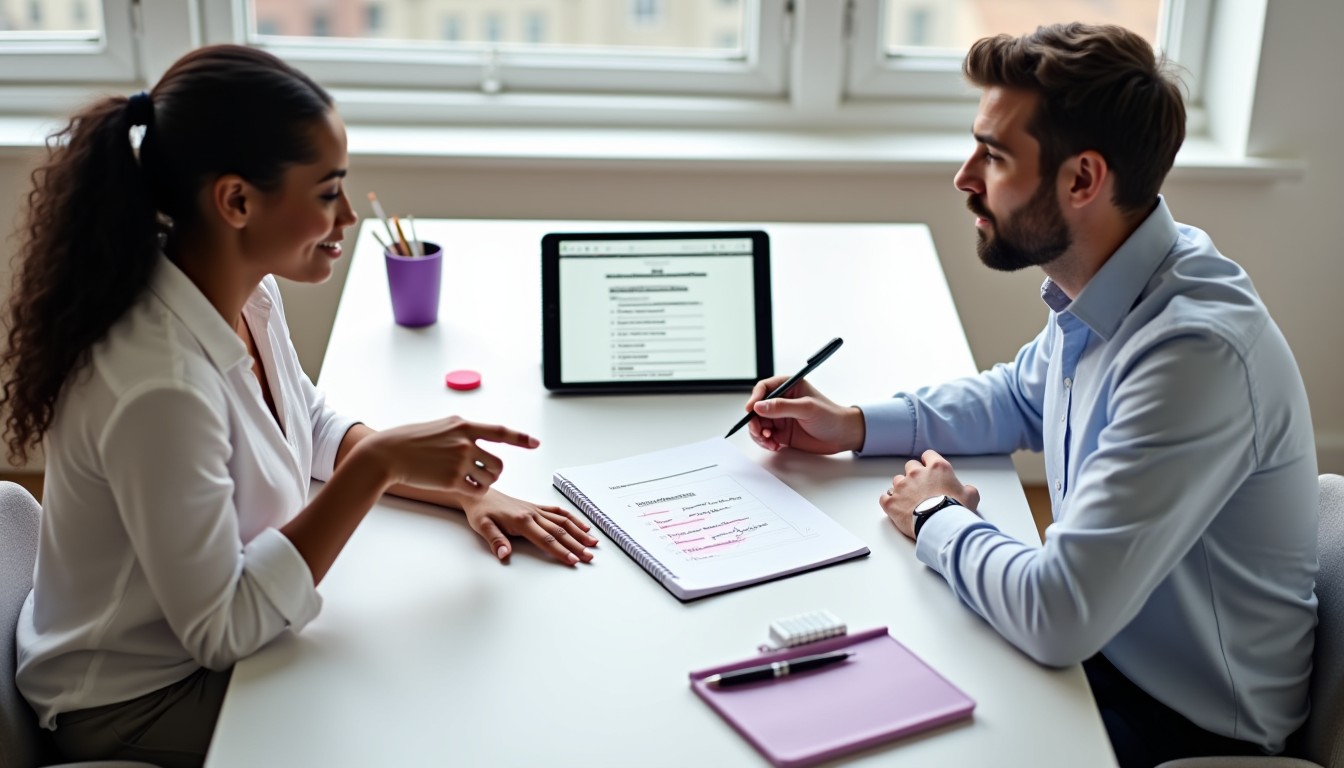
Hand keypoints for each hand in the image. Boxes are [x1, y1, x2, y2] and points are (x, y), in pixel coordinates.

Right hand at [358, 416, 537, 498]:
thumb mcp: (441, 426)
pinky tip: (460, 487)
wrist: (388, 453)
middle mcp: (465, 442)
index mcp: (464, 425)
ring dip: (484, 483)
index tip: (535, 443)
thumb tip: (477, 437)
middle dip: (494, 472)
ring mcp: (459, 461)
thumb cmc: (410, 439)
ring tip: (468, 480)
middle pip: (499, 463)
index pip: (500, 431)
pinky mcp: (452, 480)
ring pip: (490, 478)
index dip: (520, 438)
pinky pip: (476, 491)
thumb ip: (462, 431)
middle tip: (482, 474)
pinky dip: (473, 492)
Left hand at [462, 489, 598, 565]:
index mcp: (521, 521)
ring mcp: (536, 510)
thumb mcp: (482, 526)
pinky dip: (573, 519)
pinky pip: (558, 512)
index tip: (573, 560)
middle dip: (576, 545)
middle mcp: (533, 514)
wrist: (480, 494)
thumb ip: (495, 540)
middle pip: (559, 532)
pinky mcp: (537, 507)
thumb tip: (504, 554)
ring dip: (579, 532)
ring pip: (563, 521)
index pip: (545, 540)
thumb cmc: (481, 511)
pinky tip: (583, 526)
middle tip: (589, 556)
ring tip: (593, 543)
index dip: (560, 551)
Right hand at [744, 375, 864, 453]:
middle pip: (757, 408)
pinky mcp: (782, 433)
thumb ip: (782, 407)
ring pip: (759, 424)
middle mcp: (782, 401)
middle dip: (754, 420)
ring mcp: (781, 418)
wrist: (842, 436)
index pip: (764, 388)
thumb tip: (759, 406)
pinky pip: (765, 436)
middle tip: (759, 431)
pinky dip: (765, 442)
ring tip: (768, 441)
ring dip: (759, 433)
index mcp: (788, 387)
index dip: (754, 398)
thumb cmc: (831, 416)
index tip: (750, 409)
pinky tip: (773, 445)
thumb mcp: (807, 408)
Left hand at [879, 450, 979, 539]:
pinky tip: (896, 509)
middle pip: (910, 466)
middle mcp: (917, 473)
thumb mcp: (971, 497)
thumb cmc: (955, 511)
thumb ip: (968, 490)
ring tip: (909, 501)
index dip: (928, 462)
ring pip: (897, 480)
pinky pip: (885, 497)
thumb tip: (968, 491)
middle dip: (914, 475)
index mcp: (937, 468)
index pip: (928, 455)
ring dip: (902, 488)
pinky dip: (889, 502)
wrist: (940, 526)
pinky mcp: (891, 501)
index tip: (929, 469)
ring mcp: (902, 486)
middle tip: (920, 488)